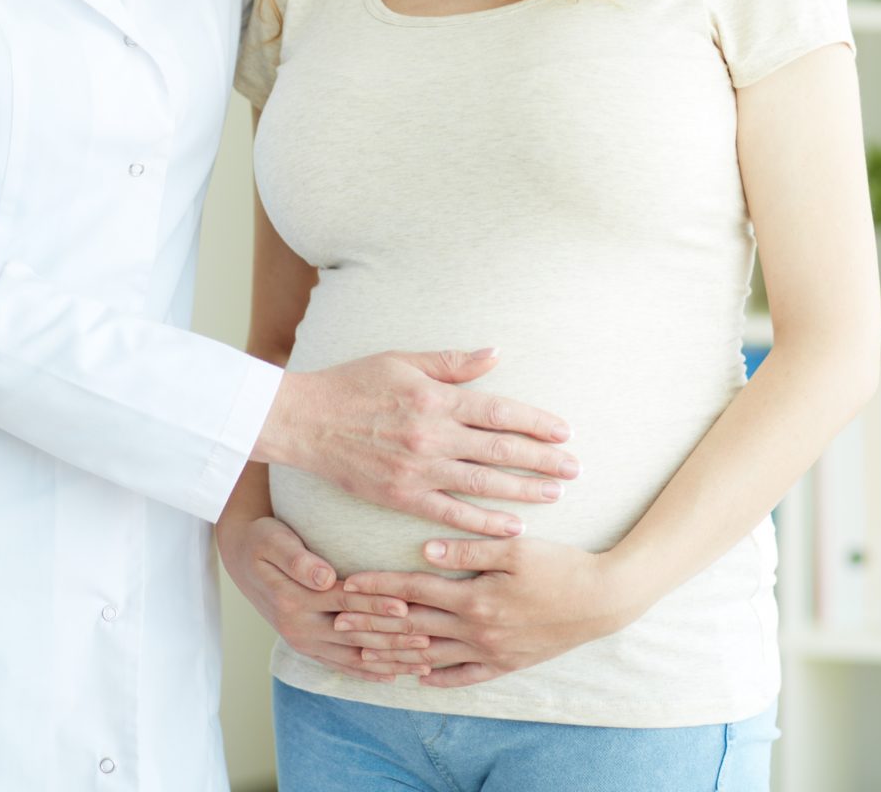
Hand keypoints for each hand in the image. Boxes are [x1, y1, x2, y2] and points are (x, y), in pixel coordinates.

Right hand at [215, 513, 436, 683]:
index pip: (345, 603)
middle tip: (429, 641)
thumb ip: (298, 559)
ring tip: (423, 664)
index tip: (407, 607)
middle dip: (393, 639)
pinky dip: (367, 671)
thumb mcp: (272, 540)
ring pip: (352, 657)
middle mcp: (298, 627)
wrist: (240, 556)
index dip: (376, 605)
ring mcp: (302, 641)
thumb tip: (325, 578)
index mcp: (293, 599)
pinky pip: (341, 664)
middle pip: (354, 635)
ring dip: (388, 662)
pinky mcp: (306, 646)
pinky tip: (393, 676)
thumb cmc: (261, 540)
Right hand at [252, 348, 580, 538]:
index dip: (537, 423)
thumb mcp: (404, 361)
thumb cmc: (354, 384)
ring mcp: (418, 470)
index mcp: (436, 399)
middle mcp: (433, 435)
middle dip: (543, 460)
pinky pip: (451, 513)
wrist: (305, 421)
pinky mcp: (402, 497)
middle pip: (501, 450)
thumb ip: (452, 362)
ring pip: (483, 484)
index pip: (500, 412)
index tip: (565, 432)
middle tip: (575, 469)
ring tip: (555, 494)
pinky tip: (513, 526)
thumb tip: (496, 354)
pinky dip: (484, 521)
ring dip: (523, 491)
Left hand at [341, 535, 646, 688]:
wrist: (603, 601)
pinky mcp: (507, 663)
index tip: (347, 583)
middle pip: (413, 626)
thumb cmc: (561, 565)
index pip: (414, 590)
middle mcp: (476, 629)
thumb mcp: (515, 548)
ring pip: (432, 655)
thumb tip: (424, 548)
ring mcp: (490, 652)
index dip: (378, 586)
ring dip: (396, 652)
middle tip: (338, 620)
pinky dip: (440, 676)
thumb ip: (468, 548)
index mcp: (474, 596)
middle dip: (373, 622)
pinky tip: (420, 675)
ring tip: (364, 651)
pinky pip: (465, 676)